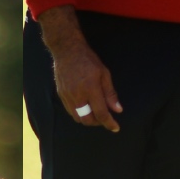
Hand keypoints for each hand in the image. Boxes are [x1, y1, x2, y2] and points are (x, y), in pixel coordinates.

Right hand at [37, 6, 123, 131]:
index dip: (109, 123)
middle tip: (105, 118)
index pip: (101, 113)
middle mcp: (78, 95)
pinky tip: (85, 107)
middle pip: (87, 120)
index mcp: (91, 89)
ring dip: (88, 119)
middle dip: (98, 122)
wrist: (67, 50)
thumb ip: (110, 94)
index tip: (115, 128)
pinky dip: (79, 113)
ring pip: (78, 118)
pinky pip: (71, 111)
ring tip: (95, 112)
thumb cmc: (88, 60)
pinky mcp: (61, 95)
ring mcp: (67, 96)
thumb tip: (118, 110)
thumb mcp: (104, 74)